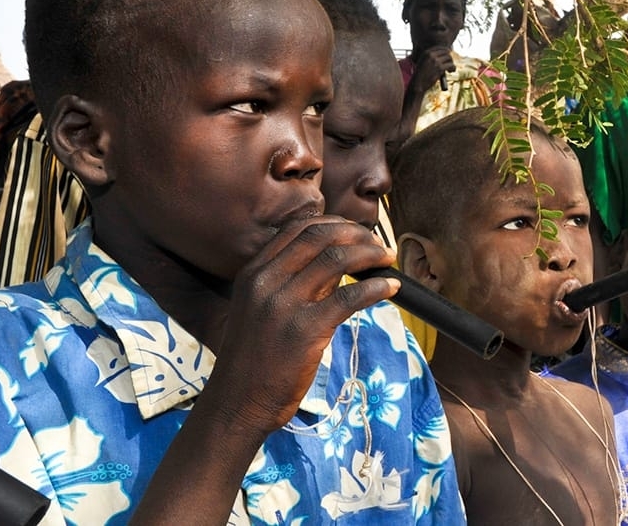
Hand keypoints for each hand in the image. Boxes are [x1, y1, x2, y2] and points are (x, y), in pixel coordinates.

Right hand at [200, 217, 397, 437]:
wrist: (237, 403)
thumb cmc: (255, 359)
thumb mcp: (260, 309)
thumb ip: (292, 281)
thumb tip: (337, 259)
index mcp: (253, 273)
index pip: (299, 229)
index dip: (336, 225)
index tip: (357, 232)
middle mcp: (265, 282)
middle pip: (320, 237)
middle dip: (357, 234)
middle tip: (379, 245)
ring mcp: (283, 305)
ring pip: (337, 260)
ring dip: (371, 255)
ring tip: (388, 260)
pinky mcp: (305, 330)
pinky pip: (349, 297)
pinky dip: (376, 287)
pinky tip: (390, 288)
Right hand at [408, 47, 455, 90]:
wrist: (417, 84)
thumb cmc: (421, 75)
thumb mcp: (423, 62)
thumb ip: (431, 57)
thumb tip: (444, 54)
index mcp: (426, 52)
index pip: (440, 47)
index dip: (446, 50)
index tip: (448, 54)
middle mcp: (431, 55)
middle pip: (446, 52)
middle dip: (449, 58)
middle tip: (449, 64)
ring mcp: (436, 61)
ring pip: (449, 58)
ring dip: (451, 63)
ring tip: (450, 69)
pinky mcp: (440, 68)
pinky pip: (451, 65)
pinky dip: (453, 68)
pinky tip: (451, 71)